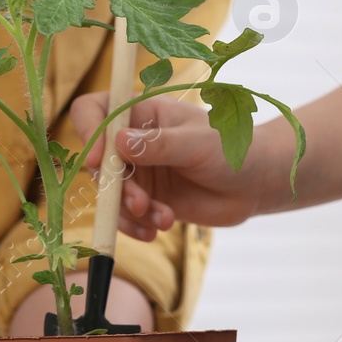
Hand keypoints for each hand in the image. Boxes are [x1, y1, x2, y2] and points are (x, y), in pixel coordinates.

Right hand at [70, 92, 291, 237]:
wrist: (253, 185)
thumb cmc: (232, 150)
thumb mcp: (198, 143)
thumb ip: (159, 144)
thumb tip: (117, 142)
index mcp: (142, 112)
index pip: (94, 110)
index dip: (89, 132)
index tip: (96, 161)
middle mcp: (132, 141)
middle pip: (97, 161)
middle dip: (115, 187)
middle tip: (141, 204)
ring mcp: (137, 172)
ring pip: (109, 193)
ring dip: (130, 212)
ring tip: (163, 219)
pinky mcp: (144, 199)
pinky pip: (123, 216)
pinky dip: (135, 226)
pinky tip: (155, 231)